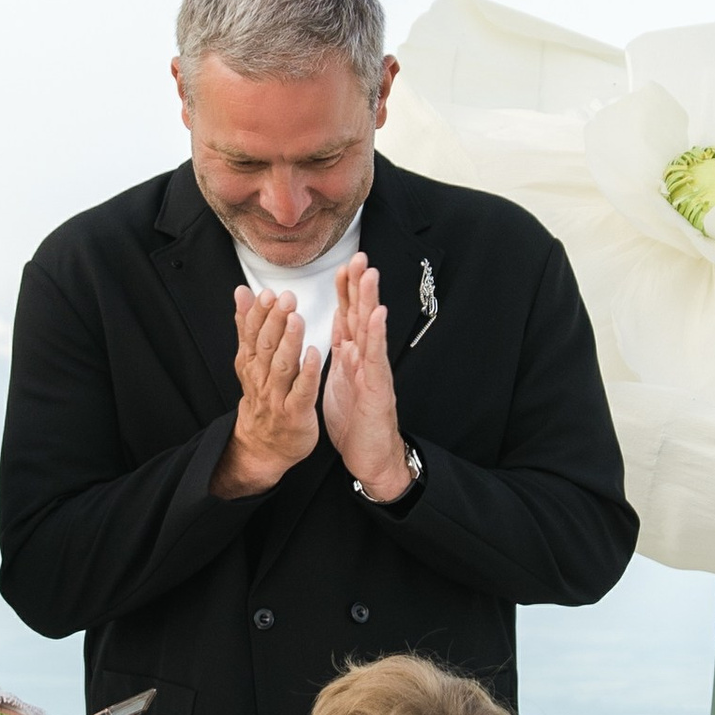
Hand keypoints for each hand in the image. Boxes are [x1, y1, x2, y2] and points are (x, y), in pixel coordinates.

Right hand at [214, 286, 320, 497]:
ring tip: (297, 319)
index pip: (253, 334)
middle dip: (275, 321)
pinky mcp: (296, 414)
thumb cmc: (263, 397)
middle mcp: (261, 378)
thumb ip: (248, 326)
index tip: (267, 293)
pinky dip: (308, 373)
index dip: (259, 313)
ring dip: (290, 342)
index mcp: (251, 363)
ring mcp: (278, 397)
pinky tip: (315, 354)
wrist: (263, 446)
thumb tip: (241, 292)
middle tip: (286, 298)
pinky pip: (302, 392)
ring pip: (283, 366)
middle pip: (267, 347)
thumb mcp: (250, 360)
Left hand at [322, 256, 410, 501]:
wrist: (370, 458)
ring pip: (371, 330)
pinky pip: (376, 359)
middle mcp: (365, 359)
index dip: (345, 290)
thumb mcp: (340, 381)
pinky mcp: (377, 389)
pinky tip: (377, 315)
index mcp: (352, 356)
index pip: (348, 316)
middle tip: (359, 256)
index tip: (341, 263)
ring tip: (369, 274)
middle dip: (359, 285)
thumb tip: (337, 327)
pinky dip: (376, 336)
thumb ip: (341, 353)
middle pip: (361, 315)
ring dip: (370, 300)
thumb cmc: (356, 421)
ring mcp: (374, 372)